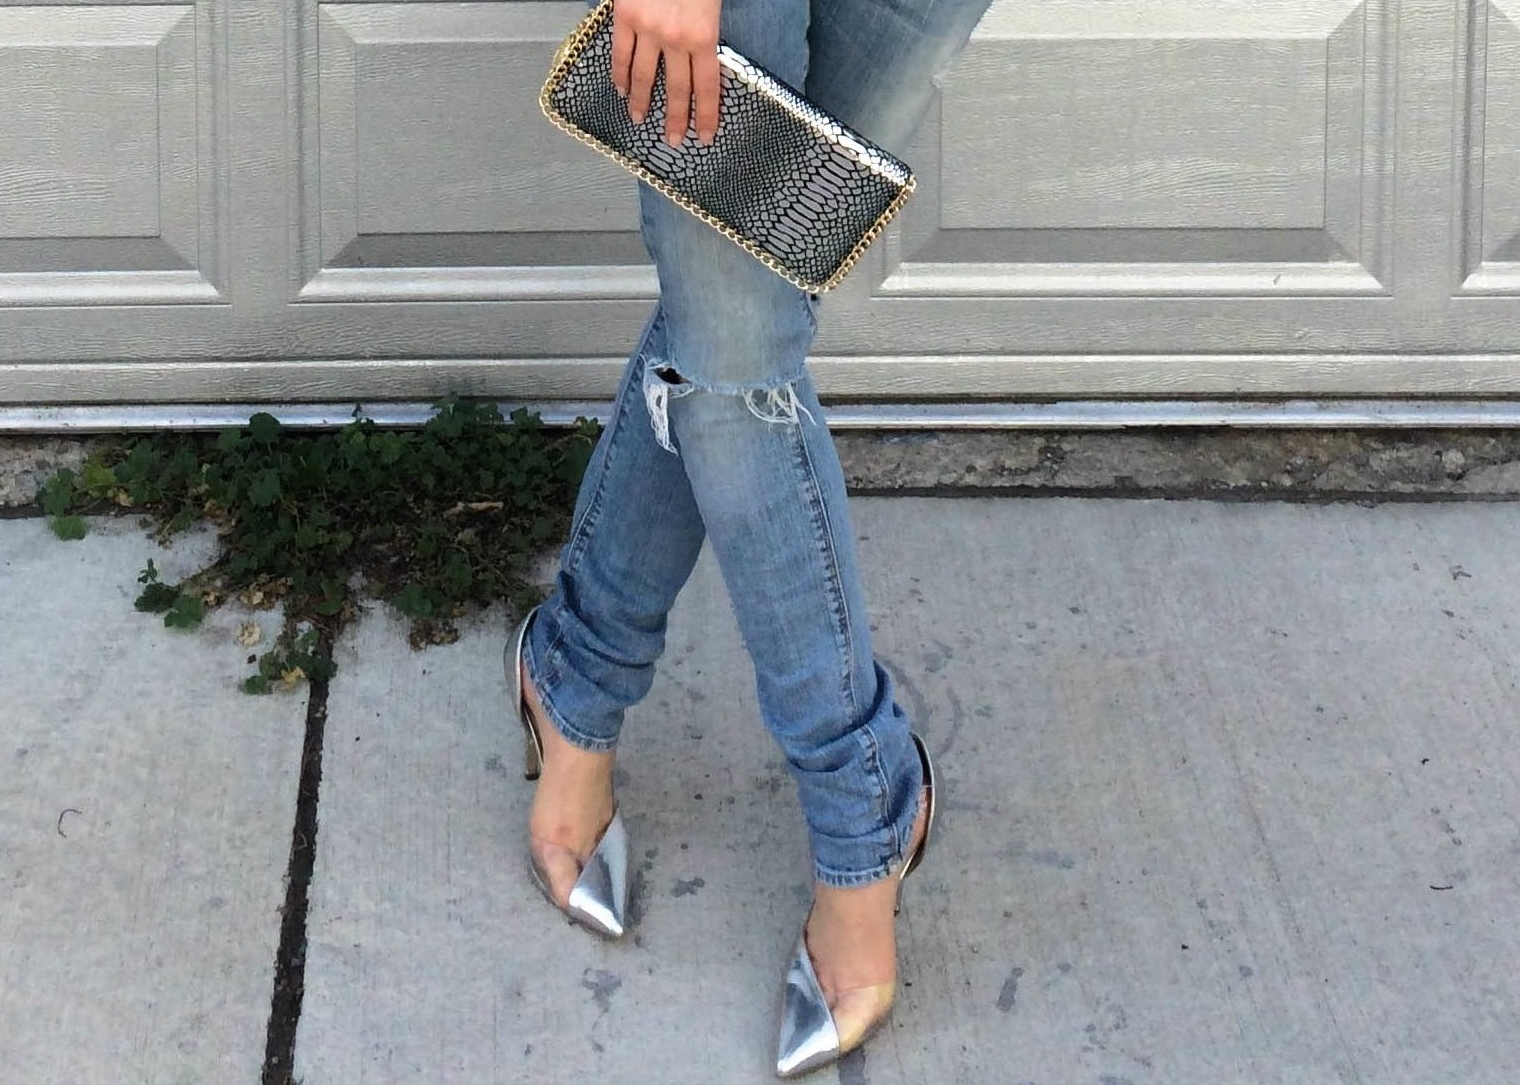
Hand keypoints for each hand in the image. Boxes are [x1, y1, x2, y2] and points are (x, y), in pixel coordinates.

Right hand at [611, 0, 722, 146]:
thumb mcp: (713, 3)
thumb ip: (707, 31)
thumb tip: (705, 59)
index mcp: (705, 35)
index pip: (708, 87)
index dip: (706, 115)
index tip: (704, 137)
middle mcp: (675, 39)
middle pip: (675, 90)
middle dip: (674, 119)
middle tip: (671, 140)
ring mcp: (647, 30)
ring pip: (642, 77)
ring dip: (640, 101)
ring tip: (639, 119)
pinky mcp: (624, 17)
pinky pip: (620, 53)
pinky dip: (619, 74)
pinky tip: (620, 89)